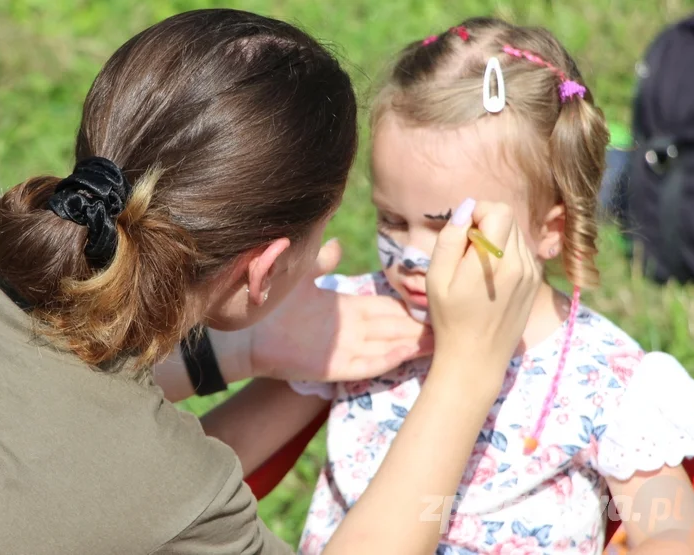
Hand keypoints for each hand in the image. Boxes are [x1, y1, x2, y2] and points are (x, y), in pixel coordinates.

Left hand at [249, 239, 433, 380]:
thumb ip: (322, 262)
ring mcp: (342, 350)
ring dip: (412, 344)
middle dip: (419, 327)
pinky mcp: (332, 367)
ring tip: (441, 340)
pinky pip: (365, 364)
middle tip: (450, 323)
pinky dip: (387, 358)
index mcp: (343, 309)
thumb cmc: (270, 304)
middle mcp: (348, 331)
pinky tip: (408, 352)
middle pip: (392, 328)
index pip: (383, 308)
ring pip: (386, 347)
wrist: (243, 332)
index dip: (406, 307)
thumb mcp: (301, 276)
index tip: (432, 302)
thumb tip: (337, 243)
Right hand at [425, 199, 540, 392]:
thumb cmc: (449, 320)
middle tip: (465, 251)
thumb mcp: (436, 279)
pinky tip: (489, 278)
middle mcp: (519, 264)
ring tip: (476, 266)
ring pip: (516, 234)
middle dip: (486, 224)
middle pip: (509, 219)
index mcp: (494, 262)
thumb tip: (465, 209)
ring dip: (496, 239)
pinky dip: (505, 254)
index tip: (462, 234)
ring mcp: (531, 274)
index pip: (499, 211)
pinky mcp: (534, 283)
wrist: (475, 359)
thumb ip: (450, 240)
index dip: (478, 213)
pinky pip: (521, 252)